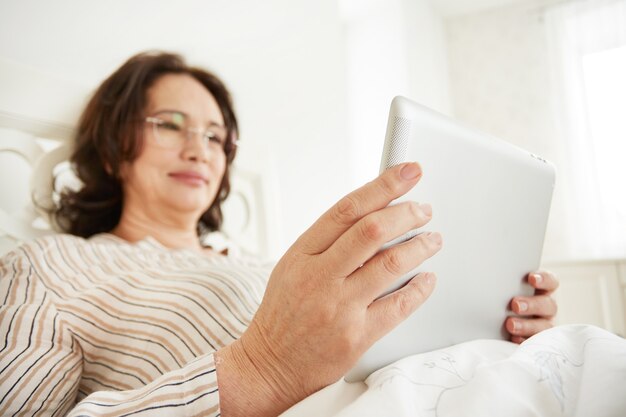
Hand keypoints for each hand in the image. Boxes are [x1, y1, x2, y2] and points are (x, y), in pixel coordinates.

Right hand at [216, 162, 441, 415]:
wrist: (269, 366)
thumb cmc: (283, 313)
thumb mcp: (293, 266)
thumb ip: (328, 243)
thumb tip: (374, 215)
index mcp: (302, 254)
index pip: (347, 209)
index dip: (383, 186)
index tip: (407, 172)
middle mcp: (319, 278)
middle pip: (372, 230)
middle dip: (407, 213)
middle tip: (424, 210)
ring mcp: (338, 308)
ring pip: (391, 264)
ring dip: (421, 246)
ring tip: (432, 239)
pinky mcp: (356, 337)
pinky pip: (399, 306)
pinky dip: (420, 288)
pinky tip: (427, 279)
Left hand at [505, 270, 558, 342]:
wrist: (499, 318)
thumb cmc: (505, 295)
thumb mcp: (510, 287)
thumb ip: (508, 282)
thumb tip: (488, 272)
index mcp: (544, 289)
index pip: (551, 281)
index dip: (544, 279)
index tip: (531, 278)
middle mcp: (547, 307)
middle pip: (547, 305)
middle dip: (532, 305)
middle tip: (515, 304)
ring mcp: (544, 324)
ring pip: (543, 326)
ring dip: (527, 325)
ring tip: (510, 324)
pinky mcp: (536, 340)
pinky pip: (534, 342)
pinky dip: (524, 340)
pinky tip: (513, 338)